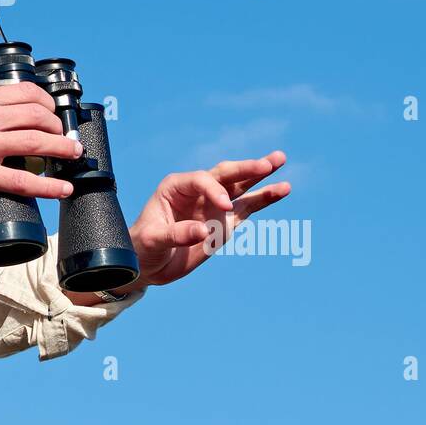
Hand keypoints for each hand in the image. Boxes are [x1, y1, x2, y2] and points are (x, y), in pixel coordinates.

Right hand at [0, 82, 83, 199]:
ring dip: (63, 149)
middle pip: (39, 115)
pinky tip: (63, 188)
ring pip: (37, 142)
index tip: (55, 113)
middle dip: (60, 127)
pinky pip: (22, 180)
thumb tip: (6, 120)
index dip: (49, 103)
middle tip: (66, 138)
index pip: (28, 92)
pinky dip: (49, 186)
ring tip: (73, 156)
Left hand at [121, 151, 290, 290]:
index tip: (225, 207)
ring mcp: (213, 205)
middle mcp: (197, 191)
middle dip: (246, 168)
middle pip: (224, 174)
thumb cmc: (143, 247)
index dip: (215, 190)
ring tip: (280, 159)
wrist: (147, 265)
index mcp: (176, 187)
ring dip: (260, 175)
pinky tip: (282, 189)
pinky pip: (248, 207)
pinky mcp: (225, 222)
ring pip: (240, 186)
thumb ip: (176, 234)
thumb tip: (204, 230)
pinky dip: (265, 198)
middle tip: (269, 162)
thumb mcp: (153, 240)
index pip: (201, 180)